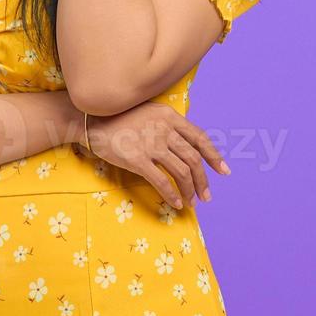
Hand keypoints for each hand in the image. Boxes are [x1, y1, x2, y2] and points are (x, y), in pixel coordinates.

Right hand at [83, 101, 229, 210]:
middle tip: (206, 196)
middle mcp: (164, 129)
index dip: (214, 156)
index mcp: (169, 117)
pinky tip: (175, 203)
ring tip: (191, 202)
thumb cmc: (119, 117)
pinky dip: (172, 194)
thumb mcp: (149, 112)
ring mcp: (151, 144)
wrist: (91, 120)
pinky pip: (161, 181)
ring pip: (181, 171)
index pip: (200, 138)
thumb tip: (186, 145)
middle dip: (203, 180)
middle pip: (193, 159)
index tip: (224, 172)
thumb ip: (168, 125)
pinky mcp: (137, 159)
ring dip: (189, 190)